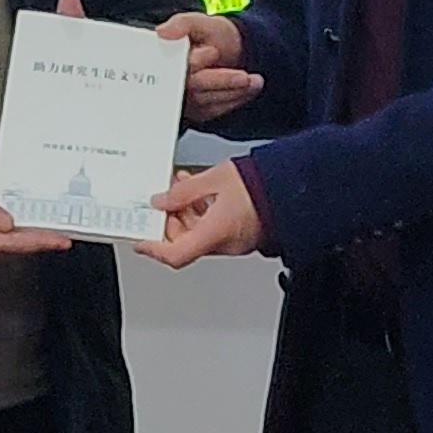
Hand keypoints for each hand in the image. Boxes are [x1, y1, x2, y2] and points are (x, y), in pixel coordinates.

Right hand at [0, 167, 70, 262]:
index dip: (37, 241)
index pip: (10, 243)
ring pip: (5, 251)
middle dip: (38, 244)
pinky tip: (21, 235)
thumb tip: (5, 222)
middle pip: (11, 250)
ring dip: (27, 244)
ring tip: (48, 236)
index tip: (58, 239)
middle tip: (61, 238)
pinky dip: (14, 242)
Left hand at [140, 160, 263, 268]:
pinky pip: (212, 232)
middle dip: (169, 223)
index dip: (153, 248)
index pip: (175, 254)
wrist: (291, 188)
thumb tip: (161, 201)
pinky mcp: (241, 237)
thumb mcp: (214, 178)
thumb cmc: (261, 184)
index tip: (140, 240)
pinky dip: (200, 216)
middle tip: (162, 202)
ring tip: (181, 190)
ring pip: (197, 236)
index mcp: (215, 232)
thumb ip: (183, 191)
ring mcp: (233, 243)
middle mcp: (224, 244)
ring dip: (184, 216)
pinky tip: (199, 195)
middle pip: (184, 243)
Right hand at [154, 9, 263, 124]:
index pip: (175, 65)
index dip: (196, 61)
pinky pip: (218, 109)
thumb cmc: (211, 35)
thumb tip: (162, 32)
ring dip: (234, 91)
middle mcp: (172, 81)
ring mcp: (185, 97)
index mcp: (167, 58)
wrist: (229, 48)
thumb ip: (182, 23)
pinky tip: (249, 88)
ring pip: (208, 101)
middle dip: (222, 81)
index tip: (213, 51)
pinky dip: (237, 99)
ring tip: (254, 80)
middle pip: (194, 86)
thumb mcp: (199, 21)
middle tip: (243, 77)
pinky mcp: (199, 110)